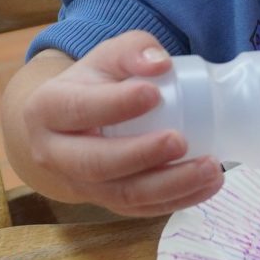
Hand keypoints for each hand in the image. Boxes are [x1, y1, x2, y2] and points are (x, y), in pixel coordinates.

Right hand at [13, 31, 223, 216]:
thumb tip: (161, 64)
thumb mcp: (106, 57)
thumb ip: (132, 49)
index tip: (153, 93)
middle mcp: (54, 154)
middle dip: (141, 155)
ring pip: (122, 196)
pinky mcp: (106, 203)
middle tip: (181, 141)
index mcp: (47, 109)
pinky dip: (178, 200)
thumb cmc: (93, 85)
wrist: (68, 126)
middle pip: (96, 164)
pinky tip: (209, 185)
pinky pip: (141, 210)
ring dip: (170, 186)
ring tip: (211, 168)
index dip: (115, 104)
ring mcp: (80, 185)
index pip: (78, 109)